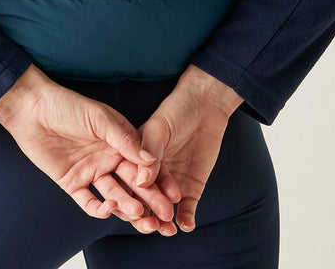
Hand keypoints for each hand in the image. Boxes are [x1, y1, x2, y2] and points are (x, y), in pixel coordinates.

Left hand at [0, 65, 181, 223]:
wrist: (33, 110)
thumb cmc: (68, 106)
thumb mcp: (99, 118)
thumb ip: (123, 139)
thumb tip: (151, 159)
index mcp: (120, 141)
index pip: (144, 164)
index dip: (159, 180)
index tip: (173, 194)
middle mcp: (109, 158)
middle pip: (133, 184)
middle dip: (149, 199)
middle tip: (163, 215)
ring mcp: (91, 172)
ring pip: (115, 195)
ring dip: (127, 206)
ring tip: (138, 214)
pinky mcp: (73, 183)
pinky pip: (89, 202)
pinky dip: (100, 209)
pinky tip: (109, 209)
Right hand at [107, 65, 241, 235]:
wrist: (206, 106)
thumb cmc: (177, 110)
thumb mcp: (159, 128)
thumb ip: (150, 153)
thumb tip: (140, 182)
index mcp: (136, 160)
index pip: (129, 184)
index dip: (128, 199)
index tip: (133, 211)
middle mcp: (151, 175)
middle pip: (145, 202)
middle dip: (146, 216)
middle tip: (152, 226)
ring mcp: (170, 183)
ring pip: (163, 210)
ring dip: (164, 222)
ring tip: (169, 230)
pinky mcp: (190, 188)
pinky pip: (186, 209)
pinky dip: (186, 219)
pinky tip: (186, 225)